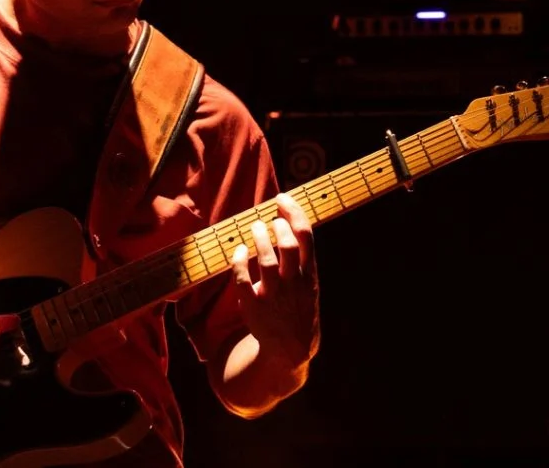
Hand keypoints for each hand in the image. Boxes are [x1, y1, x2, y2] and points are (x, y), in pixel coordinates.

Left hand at [232, 192, 319, 369]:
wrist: (291, 350)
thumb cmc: (298, 307)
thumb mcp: (310, 284)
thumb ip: (302, 256)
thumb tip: (289, 219)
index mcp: (309, 275)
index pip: (307, 236)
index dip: (294, 212)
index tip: (282, 197)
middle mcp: (293, 284)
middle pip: (289, 247)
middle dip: (279, 226)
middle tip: (269, 219)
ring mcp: (274, 297)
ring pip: (267, 262)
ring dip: (259, 239)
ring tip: (255, 227)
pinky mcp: (254, 308)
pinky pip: (243, 281)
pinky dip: (239, 263)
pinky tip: (238, 250)